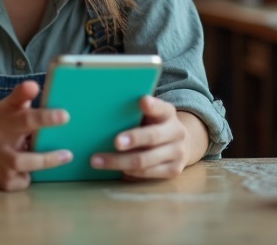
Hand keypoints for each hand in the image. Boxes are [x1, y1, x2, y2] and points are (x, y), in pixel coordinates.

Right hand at [0, 80, 72, 190]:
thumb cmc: (3, 128)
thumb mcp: (8, 109)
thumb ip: (20, 96)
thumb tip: (33, 85)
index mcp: (4, 121)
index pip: (23, 116)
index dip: (43, 116)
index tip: (65, 114)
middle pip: (20, 137)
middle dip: (44, 131)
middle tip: (67, 124)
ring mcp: (1, 163)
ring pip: (22, 163)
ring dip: (47, 160)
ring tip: (68, 155)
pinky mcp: (5, 182)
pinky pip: (25, 180)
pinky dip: (35, 174)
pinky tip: (41, 170)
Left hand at [90, 96, 207, 179]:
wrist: (179, 144)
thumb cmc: (153, 125)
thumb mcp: (150, 114)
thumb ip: (135, 112)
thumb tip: (102, 110)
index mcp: (168, 113)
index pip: (161, 107)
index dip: (152, 105)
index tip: (142, 101)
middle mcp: (176, 132)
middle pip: (152, 137)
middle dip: (133, 139)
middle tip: (115, 142)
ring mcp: (177, 153)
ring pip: (144, 160)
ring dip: (118, 162)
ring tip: (97, 161)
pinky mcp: (173, 171)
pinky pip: (146, 174)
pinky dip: (128, 172)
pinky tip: (113, 170)